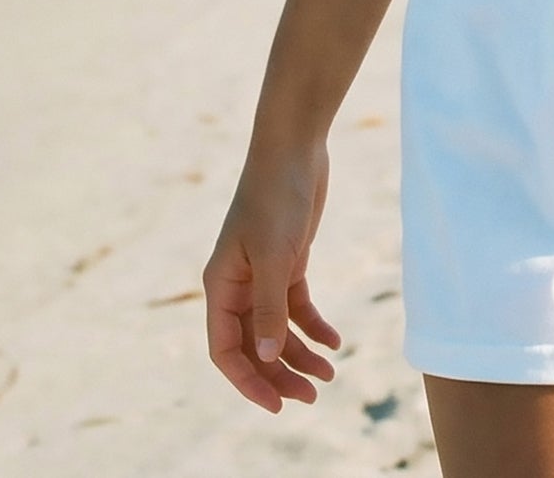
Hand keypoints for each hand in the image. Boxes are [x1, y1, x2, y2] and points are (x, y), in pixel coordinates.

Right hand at [204, 138, 342, 412]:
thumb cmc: (277, 197)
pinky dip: (313, 325)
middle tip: (312, 396)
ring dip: (299, 353)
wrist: (296, 147)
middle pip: (254, 345)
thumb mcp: (275, 254)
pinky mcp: (288, 261)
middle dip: (279, 374)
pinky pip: (296, 306)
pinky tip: (333, 341)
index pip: (226, 350)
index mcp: (221, 286)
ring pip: (276, 329)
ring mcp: (263, 274)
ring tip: (329, 375)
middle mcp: (237, 285)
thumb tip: (266, 358)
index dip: (248, 381)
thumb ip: (269, 307)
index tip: (277, 405)